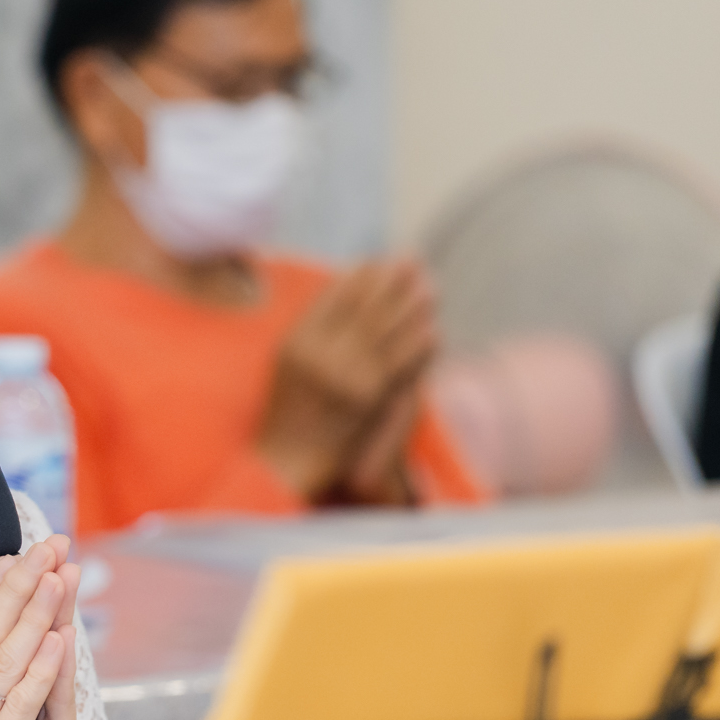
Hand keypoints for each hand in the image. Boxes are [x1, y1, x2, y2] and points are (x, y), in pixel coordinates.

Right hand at [257, 259, 437, 499]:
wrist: (286, 460)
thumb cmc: (287, 413)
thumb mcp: (286, 364)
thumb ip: (311, 333)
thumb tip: (344, 296)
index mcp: (297, 340)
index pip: (334, 297)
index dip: (361, 276)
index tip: (380, 262)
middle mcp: (320, 352)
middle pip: (365, 306)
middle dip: (392, 281)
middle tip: (412, 259)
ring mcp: (345, 373)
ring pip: (387, 330)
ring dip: (412, 306)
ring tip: (431, 287)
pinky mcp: (368, 396)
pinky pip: (399, 363)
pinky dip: (418, 344)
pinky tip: (433, 329)